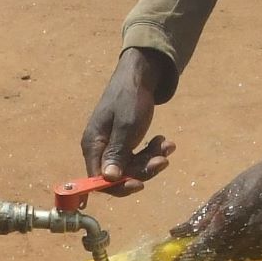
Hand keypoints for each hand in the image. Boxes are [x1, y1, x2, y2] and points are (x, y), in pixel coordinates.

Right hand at [80, 48, 176, 194]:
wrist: (140, 74)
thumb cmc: (130, 98)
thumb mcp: (126, 127)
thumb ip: (116, 154)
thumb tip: (107, 179)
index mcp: (93, 145)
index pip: (100, 179)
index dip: (120, 186)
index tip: (141, 184)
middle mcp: (99, 148)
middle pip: (119, 174)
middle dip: (143, 169)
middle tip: (163, 159)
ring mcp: (111, 144)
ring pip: (131, 166)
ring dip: (151, 159)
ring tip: (167, 145)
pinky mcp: (123, 140)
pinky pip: (136, 155)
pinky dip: (151, 150)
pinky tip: (163, 141)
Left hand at [170, 150, 261, 260]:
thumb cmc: (248, 183)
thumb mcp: (221, 195)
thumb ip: (199, 217)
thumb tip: (175, 233)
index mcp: (226, 220)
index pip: (201, 247)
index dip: (187, 258)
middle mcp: (243, 234)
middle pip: (218, 259)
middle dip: (213, 251)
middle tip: (217, 238)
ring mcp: (261, 242)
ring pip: (237, 259)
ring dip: (232, 250)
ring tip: (240, 230)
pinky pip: (255, 256)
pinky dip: (250, 249)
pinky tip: (254, 232)